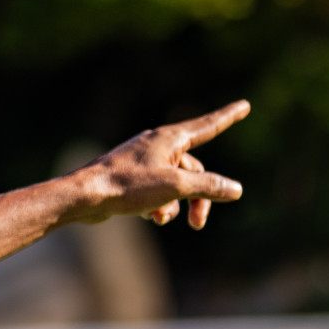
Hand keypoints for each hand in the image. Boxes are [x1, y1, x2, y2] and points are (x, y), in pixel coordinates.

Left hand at [69, 100, 248, 229]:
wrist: (84, 196)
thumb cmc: (128, 185)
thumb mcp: (175, 186)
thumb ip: (207, 186)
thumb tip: (235, 189)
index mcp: (170, 138)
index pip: (207, 126)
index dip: (228, 117)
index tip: (244, 105)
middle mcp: (157, 145)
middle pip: (193, 170)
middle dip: (198, 197)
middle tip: (198, 223)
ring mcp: (143, 161)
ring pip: (174, 184)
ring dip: (173, 205)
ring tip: (160, 218)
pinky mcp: (130, 178)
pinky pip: (155, 192)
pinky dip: (156, 205)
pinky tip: (147, 216)